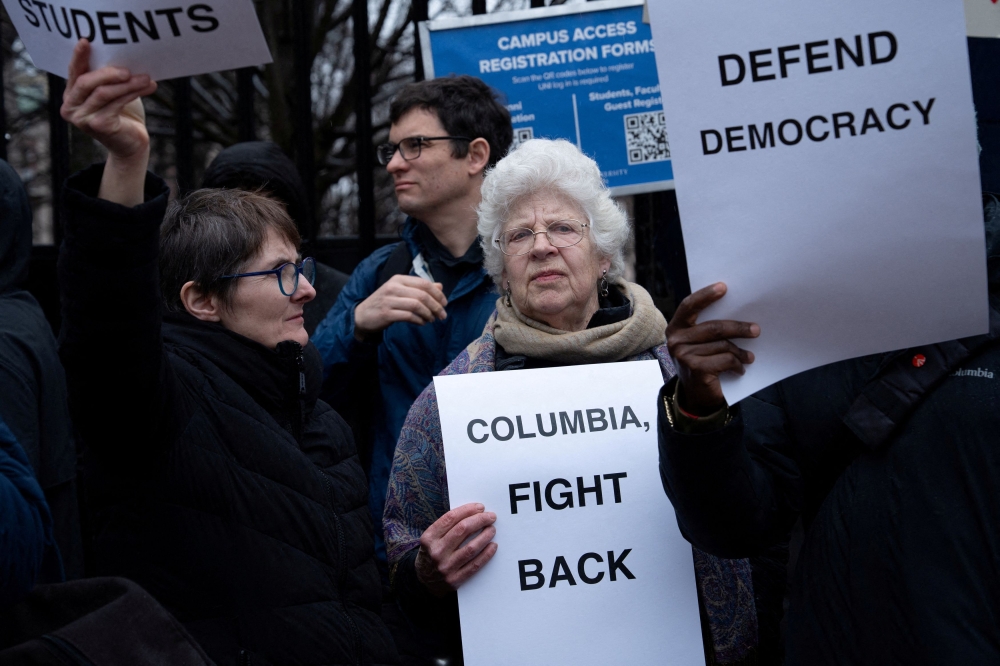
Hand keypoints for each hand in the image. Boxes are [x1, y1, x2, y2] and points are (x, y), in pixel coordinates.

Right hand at [61, 39, 155, 161]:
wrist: (132, 145)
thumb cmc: (123, 115)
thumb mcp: (112, 93)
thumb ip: (108, 78)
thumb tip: (123, 55)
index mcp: (71, 95)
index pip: (73, 72)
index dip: (79, 57)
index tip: (86, 41)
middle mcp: (70, 107)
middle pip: (85, 82)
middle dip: (108, 72)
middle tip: (128, 68)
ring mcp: (82, 118)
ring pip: (104, 92)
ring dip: (127, 83)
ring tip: (146, 77)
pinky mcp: (98, 125)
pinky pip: (116, 103)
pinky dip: (133, 93)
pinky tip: (148, 87)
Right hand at [354, 275, 447, 340]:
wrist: (363, 315)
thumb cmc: (386, 302)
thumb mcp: (401, 292)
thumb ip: (420, 288)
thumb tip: (440, 286)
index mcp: (399, 279)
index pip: (424, 283)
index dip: (437, 294)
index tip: (444, 303)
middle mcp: (393, 287)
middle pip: (422, 295)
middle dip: (436, 306)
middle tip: (442, 315)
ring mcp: (389, 300)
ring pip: (417, 305)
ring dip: (428, 314)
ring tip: (432, 320)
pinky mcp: (386, 313)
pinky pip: (409, 316)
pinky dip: (419, 320)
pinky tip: (422, 323)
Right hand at [415, 503, 497, 595]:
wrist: (423, 580)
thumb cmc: (432, 553)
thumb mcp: (431, 538)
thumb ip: (447, 526)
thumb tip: (472, 513)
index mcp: (429, 538)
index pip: (450, 518)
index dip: (467, 510)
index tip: (480, 507)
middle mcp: (436, 551)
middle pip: (462, 530)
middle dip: (479, 520)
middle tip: (490, 516)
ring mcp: (446, 567)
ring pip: (470, 548)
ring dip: (485, 536)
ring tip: (492, 529)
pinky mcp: (455, 579)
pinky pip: (474, 565)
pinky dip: (486, 554)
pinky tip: (492, 546)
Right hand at [666, 283, 758, 414]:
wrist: (697, 397)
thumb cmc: (702, 363)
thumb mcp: (699, 343)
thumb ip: (706, 327)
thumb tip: (737, 309)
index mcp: (675, 328)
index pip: (688, 306)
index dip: (706, 295)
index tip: (724, 287)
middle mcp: (675, 341)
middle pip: (713, 327)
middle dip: (738, 328)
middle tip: (756, 330)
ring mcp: (683, 356)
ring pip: (723, 345)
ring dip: (741, 352)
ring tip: (748, 357)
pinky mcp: (696, 369)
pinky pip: (725, 360)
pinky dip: (737, 365)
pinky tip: (740, 369)